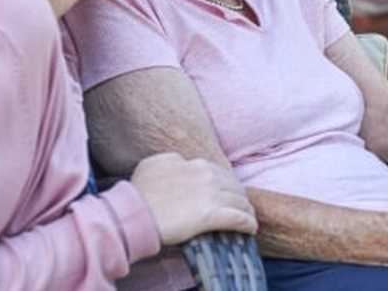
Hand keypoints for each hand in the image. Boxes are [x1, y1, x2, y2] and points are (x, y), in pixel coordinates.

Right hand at [130, 152, 257, 244]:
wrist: (136, 213)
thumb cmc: (139, 191)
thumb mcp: (153, 164)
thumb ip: (171, 160)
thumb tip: (181, 161)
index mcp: (194, 163)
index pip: (220, 172)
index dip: (226, 184)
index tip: (226, 192)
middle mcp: (206, 175)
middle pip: (234, 186)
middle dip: (240, 196)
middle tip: (243, 206)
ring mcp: (211, 195)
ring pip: (240, 201)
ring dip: (247, 210)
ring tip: (248, 217)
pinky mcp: (212, 216)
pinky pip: (239, 218)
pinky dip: (248, 223)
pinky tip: (251, 228)